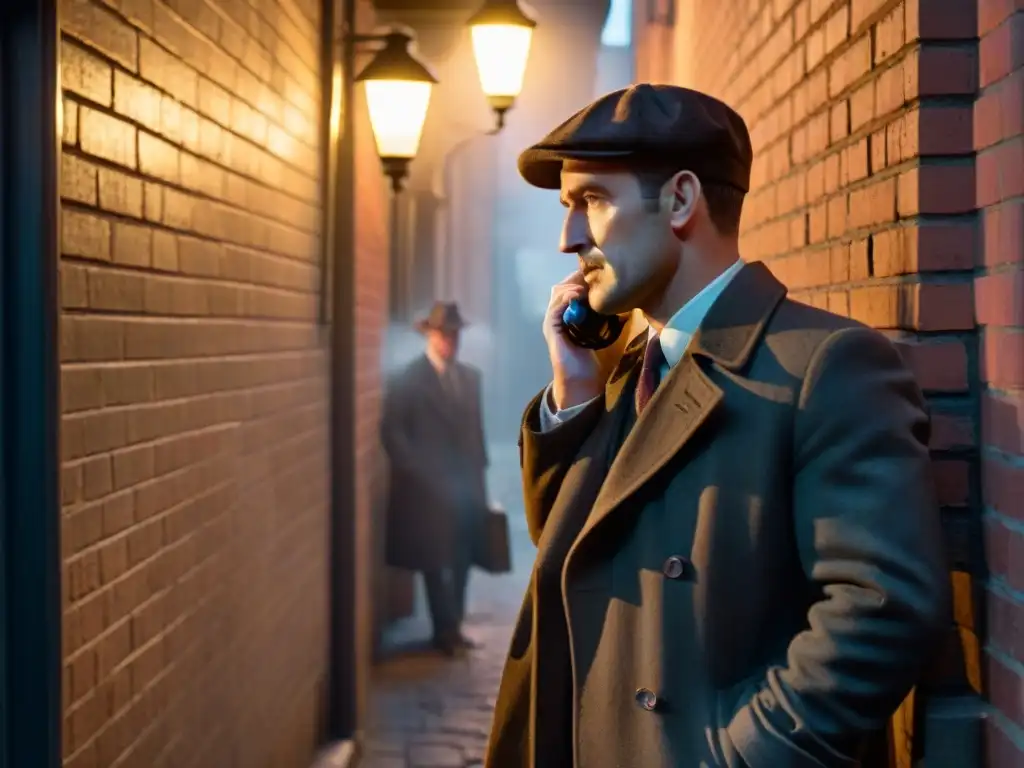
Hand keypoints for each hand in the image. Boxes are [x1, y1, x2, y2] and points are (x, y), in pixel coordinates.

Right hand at [543, 271, 602, 408]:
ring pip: (558, 292)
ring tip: (588, 283)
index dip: (583, 277)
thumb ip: (609, 317)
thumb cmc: (593, 359)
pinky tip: (578, 294)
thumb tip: (628, 302)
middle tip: (595, 273)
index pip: (572, 287)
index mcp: (569, 313)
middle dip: (578, 277)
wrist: (582, 380)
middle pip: (563, 285)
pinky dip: (566, 298)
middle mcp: (558, 314)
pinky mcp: (551, 328)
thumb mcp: (604, 332)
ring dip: (572, 285)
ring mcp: (553, 321)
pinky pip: (555, 307)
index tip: (600, 272)